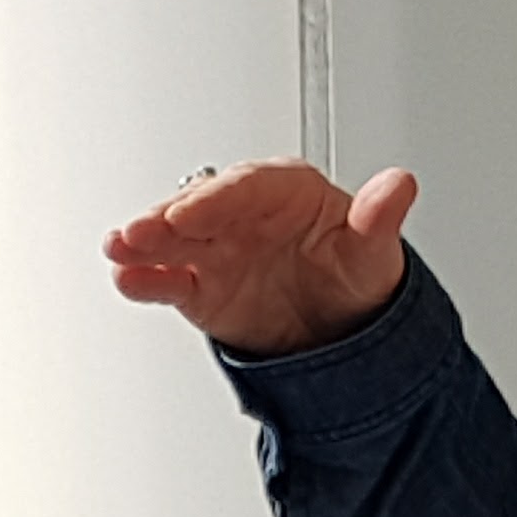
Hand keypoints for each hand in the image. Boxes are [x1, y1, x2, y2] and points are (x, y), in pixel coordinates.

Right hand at [104, 159, 419, 355]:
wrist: (343, 329)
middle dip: (166, 219)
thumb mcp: (373, 250)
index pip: (244, 188)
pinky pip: (170, 279)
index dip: (214, 200)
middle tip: (138, 232)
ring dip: (143, 244)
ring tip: (118, 250)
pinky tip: (127, 279)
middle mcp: (243, 214)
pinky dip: (147, 280)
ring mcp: (218, 249)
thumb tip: (398, 187)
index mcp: (285, 191)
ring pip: (174, 240)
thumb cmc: (356, 274)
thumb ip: (378, 218)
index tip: (190, 213)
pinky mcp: (201, 286)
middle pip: (199, 208)